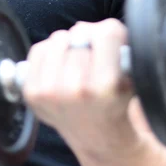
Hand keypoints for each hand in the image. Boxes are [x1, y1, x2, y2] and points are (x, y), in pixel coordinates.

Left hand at [22, 19, 134, 153]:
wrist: (97, 137)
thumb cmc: (115, 101)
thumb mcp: (132, 75)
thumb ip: (117, 43)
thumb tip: (88, 28)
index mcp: (106, 86)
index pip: (107, 32)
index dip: (112, 36)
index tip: (113, 48)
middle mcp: (76, 89)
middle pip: (80, 33)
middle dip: (88, 41)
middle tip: (93, 60)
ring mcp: (50, 92)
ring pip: (58, 38)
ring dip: (68, 45)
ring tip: (76, 64)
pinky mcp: (32, 93)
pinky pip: (38, 50)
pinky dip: (49, 53)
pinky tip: (60, 69)